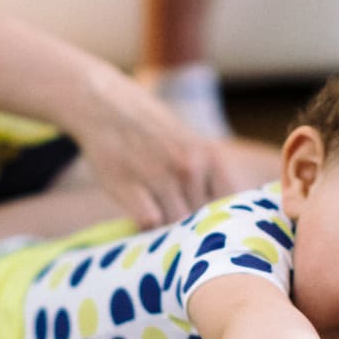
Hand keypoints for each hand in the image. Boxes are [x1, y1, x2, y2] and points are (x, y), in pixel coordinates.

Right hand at [67, 60, 230, 227]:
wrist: (106, 107)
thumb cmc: (153, 134)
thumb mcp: (192, 146)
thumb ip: (209, 180)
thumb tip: (225, 222)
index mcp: (210, 156)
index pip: (232, 204)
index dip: (225, 221)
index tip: (214, 230)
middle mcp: (189, 166)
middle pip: (203, 221)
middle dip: (194, 230)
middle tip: (181, 231)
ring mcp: (159, 176)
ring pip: (176, 225)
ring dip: (169, 232)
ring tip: (160, 224)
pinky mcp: (128, 185)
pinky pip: (149, 223)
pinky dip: (147, 228)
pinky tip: (142, 220)